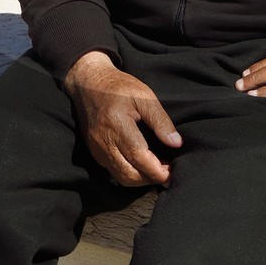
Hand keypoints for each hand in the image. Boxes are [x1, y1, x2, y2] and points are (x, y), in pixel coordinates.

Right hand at [64, 51, 182, 186]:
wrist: (89, 84)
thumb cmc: (119, 88)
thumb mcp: (144, 96)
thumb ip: (160, 120)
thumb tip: (176, 143)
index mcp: (117, 124)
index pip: (138, 156)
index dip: (157, 170)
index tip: (173, 172)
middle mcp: (104, 141)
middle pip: (129, 174)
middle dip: (151, 179)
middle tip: (168, 173)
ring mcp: (98, 149)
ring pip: (121, 177)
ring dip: (141, 180)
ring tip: (157, 170)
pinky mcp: (95, 153)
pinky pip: (113, 171)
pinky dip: (130, 173)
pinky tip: (142, 165)